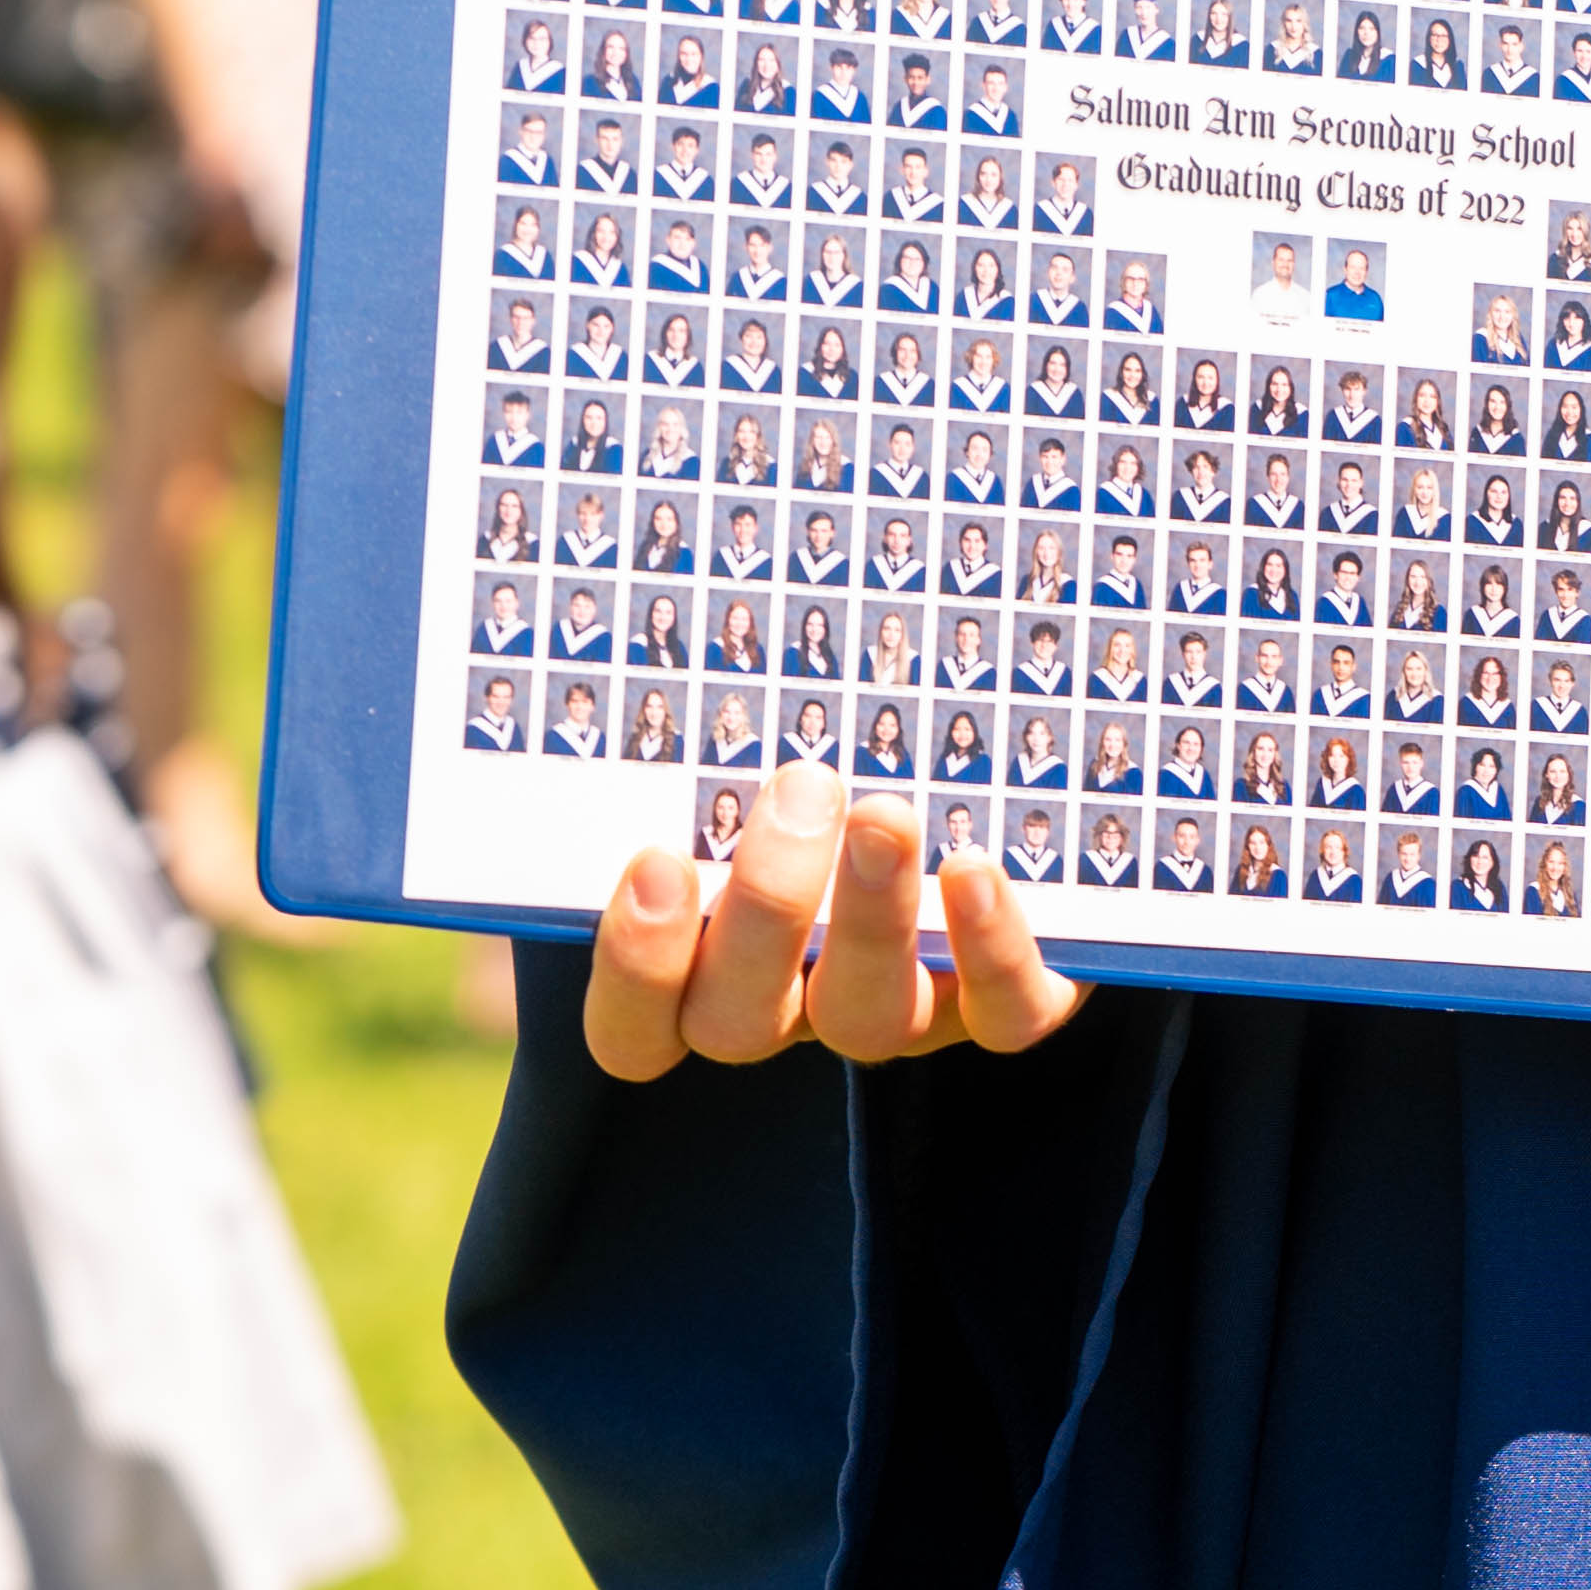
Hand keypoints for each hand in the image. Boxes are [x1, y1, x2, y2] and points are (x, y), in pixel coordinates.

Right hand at [576, 759, 1091, 1075]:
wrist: (1017, 793)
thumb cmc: (844, 748)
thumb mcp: (762, 731)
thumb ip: (700, 711)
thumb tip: (574, 563)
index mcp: (711, 961)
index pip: (636, 1026)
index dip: (635, 967)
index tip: (656, 860)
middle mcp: (797, 1003)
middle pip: (740, 1020)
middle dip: (763, 910)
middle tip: (801, 787)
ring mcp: (904, 1009)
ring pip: (864, 1018)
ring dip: (871, 919)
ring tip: (886, 811)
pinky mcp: (1009, 1001)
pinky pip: (1003, 1015)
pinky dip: (990, 950)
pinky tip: (975, 867)